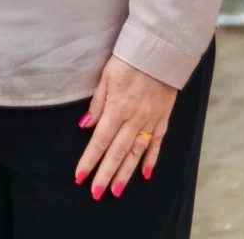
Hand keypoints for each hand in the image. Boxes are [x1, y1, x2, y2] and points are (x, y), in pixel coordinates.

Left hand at [74, 56, 175, 199]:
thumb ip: (97, 102)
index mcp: (117, 107)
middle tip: (96, 193)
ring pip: (136, 153)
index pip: (100, 140)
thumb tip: (85, 126)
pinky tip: (145, 174)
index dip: (89, 160)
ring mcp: (150, 120)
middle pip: (117, 152)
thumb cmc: (129, 59)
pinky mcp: (163, 118)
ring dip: (125, 173)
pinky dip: (150, 160)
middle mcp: (134, 118)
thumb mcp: (106, 75)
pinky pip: (156, 143)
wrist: (160, 50)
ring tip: (116, 190)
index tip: (80, 176)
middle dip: (105, 174)